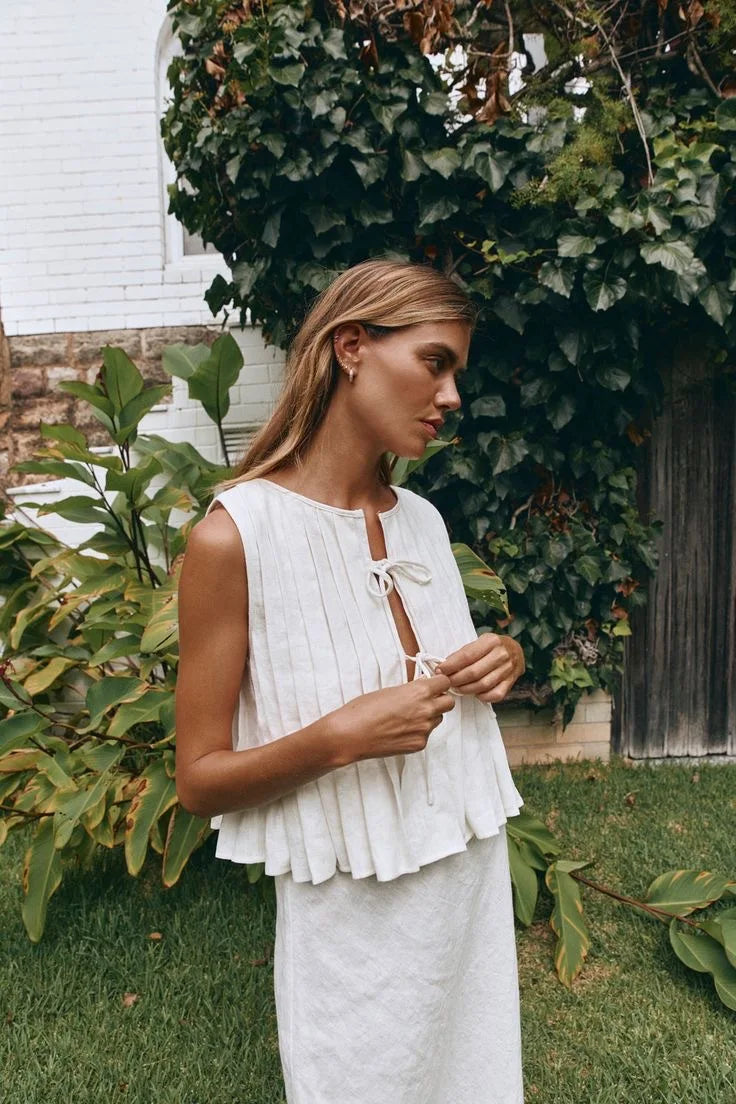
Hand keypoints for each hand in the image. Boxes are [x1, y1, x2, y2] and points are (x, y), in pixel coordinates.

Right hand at [326, 674, 455, 767]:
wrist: (351, 734)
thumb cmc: (364, 709)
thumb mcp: (390, 690)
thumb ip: (412, 689)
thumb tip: (424, 687)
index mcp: (419, 691)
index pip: (445, 682)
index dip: (439, 683)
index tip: (433, 684)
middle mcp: (426, 710)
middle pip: (449, 703)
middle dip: (440, 700)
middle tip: (425, 700)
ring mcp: (424, 729)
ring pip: (438, 719)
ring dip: (429, 716)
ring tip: (407, 717)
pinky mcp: (419, 744)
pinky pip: (426, 734)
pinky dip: (417, 731)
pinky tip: (400, 730)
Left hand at [435, 633, 524, 704]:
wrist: (515, 650)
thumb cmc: (492, 647)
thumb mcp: (479, 642)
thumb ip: (464, 653)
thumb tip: (445, 666)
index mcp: (491, 641)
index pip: (467, 656)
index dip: (451, 665)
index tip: (440, 670)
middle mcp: (501, 655)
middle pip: (474, 672)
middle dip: (456, 679)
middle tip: (446, 682)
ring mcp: (508, 670)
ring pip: (483, 685)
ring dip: (466, 689)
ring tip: (456, 688)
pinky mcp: (511, 682)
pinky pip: (495, 695)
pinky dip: (482, 697)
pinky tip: (474, 693)